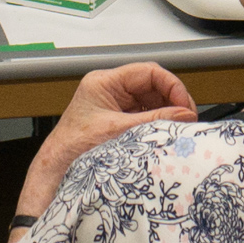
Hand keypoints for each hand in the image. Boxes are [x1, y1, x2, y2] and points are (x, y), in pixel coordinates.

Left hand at [17, 62, 195, 215]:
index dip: (171, 86)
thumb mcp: (119, 131)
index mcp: (103, 82)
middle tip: (186, 119)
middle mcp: (110, 90)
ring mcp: (115, 105)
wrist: (57, 170)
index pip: (148, 72)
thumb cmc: (74, 148)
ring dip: (166, 114)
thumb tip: (184, 114)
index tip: (184, 104)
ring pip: (152, 101)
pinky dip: (158, 124)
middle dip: (172, 101)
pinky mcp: (118, 120)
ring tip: (177, 128)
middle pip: (153, 86)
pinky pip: (145, 115)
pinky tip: (165, 133)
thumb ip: (154, 121)